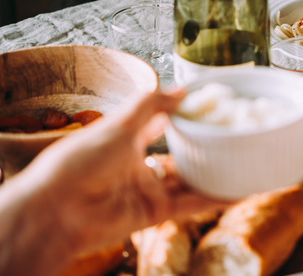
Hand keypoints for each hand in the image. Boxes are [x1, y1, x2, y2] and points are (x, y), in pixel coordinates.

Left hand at [20, 89, 230, 255]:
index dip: (181, 115)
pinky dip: (215, 199)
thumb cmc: (76, 163)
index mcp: (124, 141)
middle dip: (205, 148)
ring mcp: (147, 190)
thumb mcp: (117, 124)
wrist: (56, 210)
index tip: (208, 106)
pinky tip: (238, 190)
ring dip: (216, 175)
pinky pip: (191, 205)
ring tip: (246, 164)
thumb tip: (182, 90)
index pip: (158, 124)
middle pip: (179, 155)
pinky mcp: (154, 213)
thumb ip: (150, 106)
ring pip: (190, 181)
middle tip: (234, 136)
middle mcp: (138, 165)